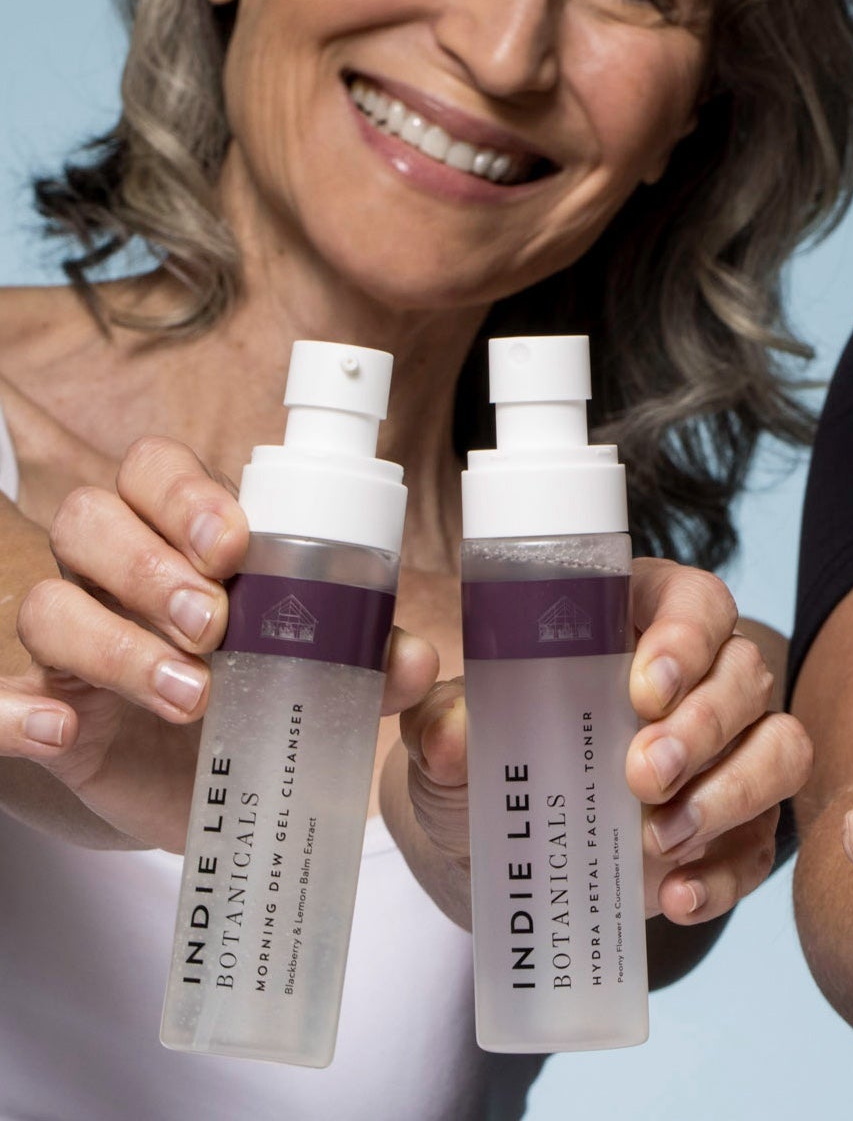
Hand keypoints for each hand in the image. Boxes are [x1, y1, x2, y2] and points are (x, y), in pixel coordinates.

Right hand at [2, 436, 435, 850]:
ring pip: (50, 603)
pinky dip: (13, 708)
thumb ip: (367, 654)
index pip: (155, 469)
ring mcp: (69, 638)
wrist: (211, 783)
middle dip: (151, 564)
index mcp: (181, 532)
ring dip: (118, 644)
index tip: (234, 542)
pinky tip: (64, 729)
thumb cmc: (262, 688)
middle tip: (215, 623)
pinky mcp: (41, 706)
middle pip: (90, 519)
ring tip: (191, 694)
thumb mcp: (320, 668)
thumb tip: (412, 660)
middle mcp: (112, 569)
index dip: (185, 493)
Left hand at [398, 558, 809, 925]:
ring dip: (732, 792)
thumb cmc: (486, 759)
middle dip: (703, 727)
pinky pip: (763, 844)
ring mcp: (731, 754)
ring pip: (782, 748)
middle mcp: (704, 678)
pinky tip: (677, 896)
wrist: (497, 849)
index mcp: (642, 622)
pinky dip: (726, 873)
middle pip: (747, 674)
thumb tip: (451, 736)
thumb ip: (444, 723)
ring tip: (660, 838)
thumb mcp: (451, 735)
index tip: (646, 689)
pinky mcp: (737, 829)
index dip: (688, 637)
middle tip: (642, 775)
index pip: (698, 601)